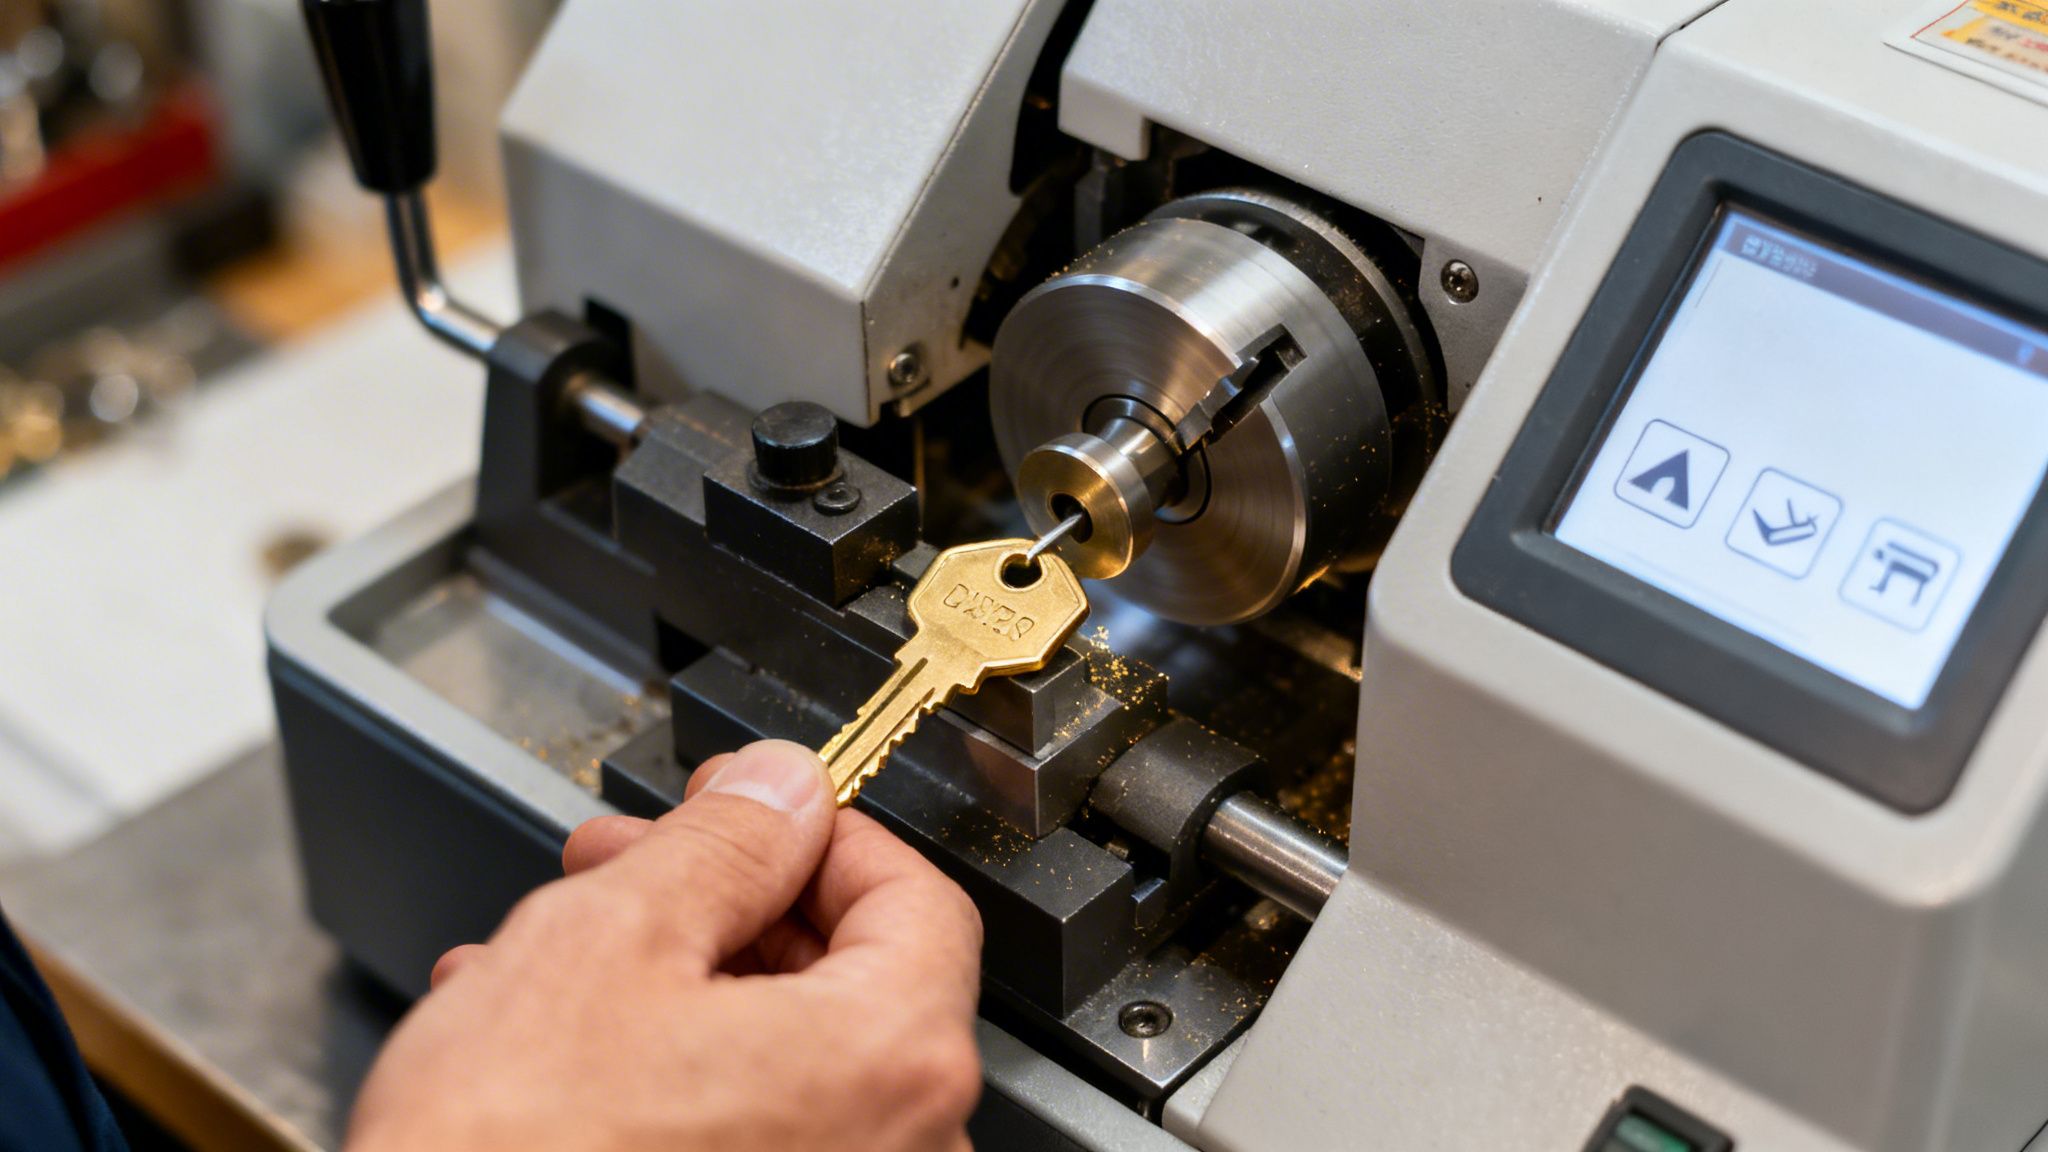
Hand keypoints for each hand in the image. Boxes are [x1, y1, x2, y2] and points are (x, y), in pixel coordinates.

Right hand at [345, 740, 984, 1151]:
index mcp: (892, 1060)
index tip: (748, 807)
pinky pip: (748, 1132)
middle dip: (721, 903)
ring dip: (670, 987)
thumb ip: (724, 843)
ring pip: (777, 1056)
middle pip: (844, 977)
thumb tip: (782, 790)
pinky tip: (560, 1054)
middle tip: (628, 862)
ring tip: (553, 959)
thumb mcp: (609, 944)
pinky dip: (667, 1078)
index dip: (817, 832)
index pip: (915, 898)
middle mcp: (899, 1151)